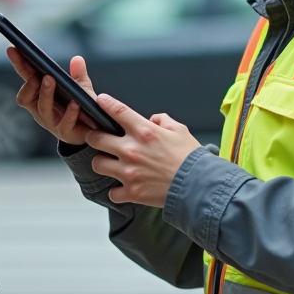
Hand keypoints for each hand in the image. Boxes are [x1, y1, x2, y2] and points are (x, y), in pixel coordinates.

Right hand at [7, 47, 96, 145]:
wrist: (92, 132)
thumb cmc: (80, 109)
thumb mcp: (80, 89)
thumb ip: (78, 75)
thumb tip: (77, 59)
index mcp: (40, 96)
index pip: (26, 78)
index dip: (19, 65)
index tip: (14, 50)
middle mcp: (40, 110)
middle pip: (26, 96)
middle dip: (29, 82)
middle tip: (35, 70)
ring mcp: (52, 122)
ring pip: (43, 109)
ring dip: (45, 93)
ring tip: (50, 80)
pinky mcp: (66, 133)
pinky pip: (65, 123)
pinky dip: (70, 112)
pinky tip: (75, 103)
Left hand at [86, 95, 202, 206]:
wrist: (198, 185)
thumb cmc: (191, 158)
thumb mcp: (180, 130)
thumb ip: (163, 120)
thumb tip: (154, 119)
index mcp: (144, 132)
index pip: (118, 111)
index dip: (105, 103)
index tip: (100, 101)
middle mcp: (132, 150)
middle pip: (96, 139)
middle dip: (94, 136)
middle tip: (98, 138)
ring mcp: (129, 172)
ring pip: (98, 164)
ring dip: (103, 163)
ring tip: (110, 164)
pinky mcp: (131, 192)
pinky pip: (112, 192)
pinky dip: (117, 191)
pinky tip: (123, 187)